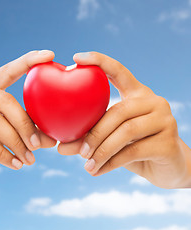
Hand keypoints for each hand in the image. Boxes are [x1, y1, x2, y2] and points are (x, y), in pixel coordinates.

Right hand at [0, 50, 56, 198]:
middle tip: (38, 145)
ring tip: (29, 160)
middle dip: (26, 125)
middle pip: (5, 100)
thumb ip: (26, 134)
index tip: (50, 55)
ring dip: (16, 143)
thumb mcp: (6, 137)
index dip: (28, 61)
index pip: (7, 71)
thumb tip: (51, 140)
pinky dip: (2, 155)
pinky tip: (15, 165)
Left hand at [58, 51, 190, 188]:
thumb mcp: (111, 140)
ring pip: (125, 132)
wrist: (169, 167)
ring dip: (101, 151)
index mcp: (137, 94)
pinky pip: (133, 152)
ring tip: (87, 166)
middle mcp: (153, 101)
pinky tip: (97, 171)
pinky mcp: (168, 142)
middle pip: (118, 110)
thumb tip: (59, 147)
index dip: (99, 61)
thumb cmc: (135, 148)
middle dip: (94, 133)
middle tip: (79, 151)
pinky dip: (111, 163)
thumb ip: (88, 139)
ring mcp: (164, 120)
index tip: (76, 57)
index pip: (119, 71)